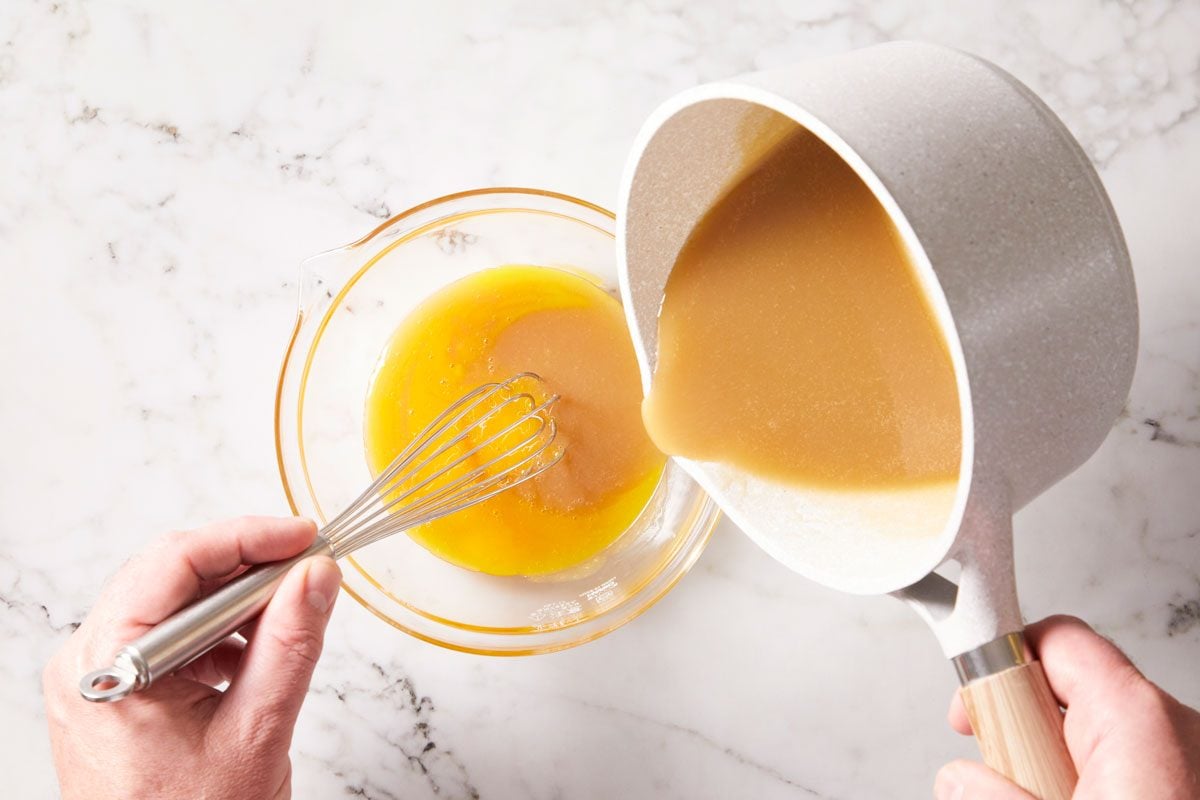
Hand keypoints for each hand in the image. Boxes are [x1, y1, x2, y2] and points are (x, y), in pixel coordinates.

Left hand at [43, 516, 341, 799]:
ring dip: (238, 601)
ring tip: (289, 618)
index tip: (304, 537)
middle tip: (308, 568)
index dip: (247, 538)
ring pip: (176, 601)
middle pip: (172, 575)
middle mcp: (90, 663)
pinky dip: (222, 633)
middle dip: (247, 566)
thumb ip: (291, 643)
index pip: (175, 563)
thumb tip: (316, 575)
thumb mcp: (256, 730)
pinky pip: (174, 635)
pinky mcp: (122, 692)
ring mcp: (102, 677)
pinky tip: (257, 654)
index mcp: (108, 666)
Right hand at [936, 615, 1199, 798]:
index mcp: (1138, 715)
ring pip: (1091, 729)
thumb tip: (959, 779)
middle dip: (1024, 725)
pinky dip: (1087, 777)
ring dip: (1054, 758)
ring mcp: (1184, 756)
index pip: (1057, 638)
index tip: (971, 692)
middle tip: (1002, 767)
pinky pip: (1118, 758)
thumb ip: (995, 791)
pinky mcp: (1185, 782)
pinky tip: (1067, 797)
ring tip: (1042, 791)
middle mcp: (1171, 725)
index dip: (1002, 659)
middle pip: (1067, 687)